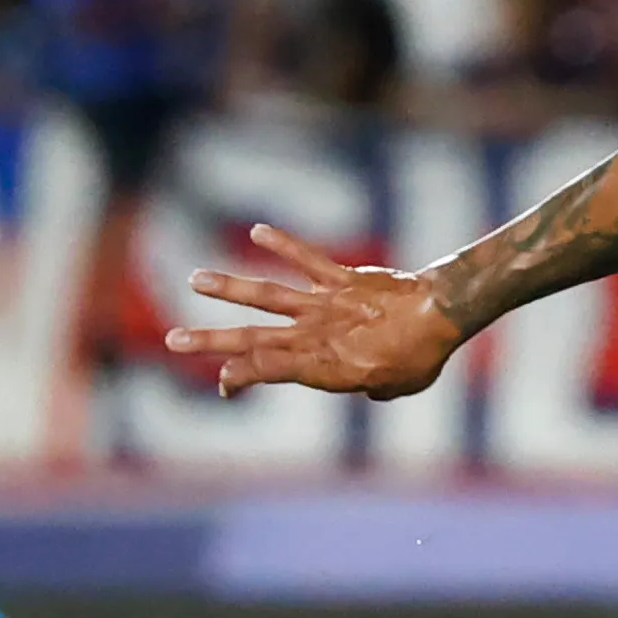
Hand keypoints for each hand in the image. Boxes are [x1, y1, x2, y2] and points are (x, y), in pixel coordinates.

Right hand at [164, 223, 462, 399]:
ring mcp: (325, 304)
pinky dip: (284, 244)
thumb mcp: (390, 387)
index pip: (269, 372)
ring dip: (229, 289)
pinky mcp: (340, 278)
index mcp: (324, 368)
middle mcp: (317, 335)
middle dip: (212, 342)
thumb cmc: (421, 357)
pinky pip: (307, 259)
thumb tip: (363, 382)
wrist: (443, 317)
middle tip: (174, 342)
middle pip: (254, 339)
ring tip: (195, 280)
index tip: (224, 385)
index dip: (241, 379)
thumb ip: (365, 386)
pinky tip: (258, 230)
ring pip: (268, 296)